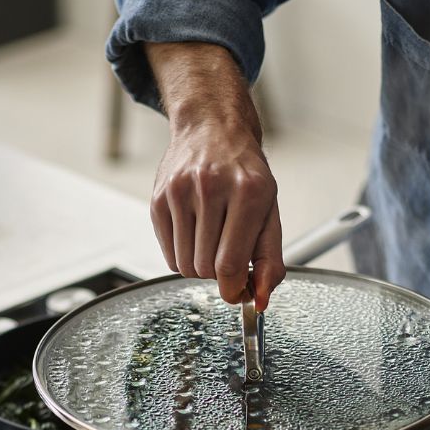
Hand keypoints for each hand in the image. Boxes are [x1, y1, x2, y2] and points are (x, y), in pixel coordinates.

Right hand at [145, 42, 284, 309]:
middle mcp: (212, 188)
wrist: (212, 128)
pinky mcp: (159, 198)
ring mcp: (180, 191)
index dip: (234, 290)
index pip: (230, 265)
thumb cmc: (245, 175)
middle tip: (228, 258)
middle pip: (206, 269)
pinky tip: (195, 235)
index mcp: (249, 192)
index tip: (239, 292)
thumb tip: (261, 301)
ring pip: (185, 266)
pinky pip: (168, 255)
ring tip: (211, 242)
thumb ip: (270, 261)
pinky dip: (182, 256)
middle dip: (219, 275)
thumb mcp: (270, 214)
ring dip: (200, 266)